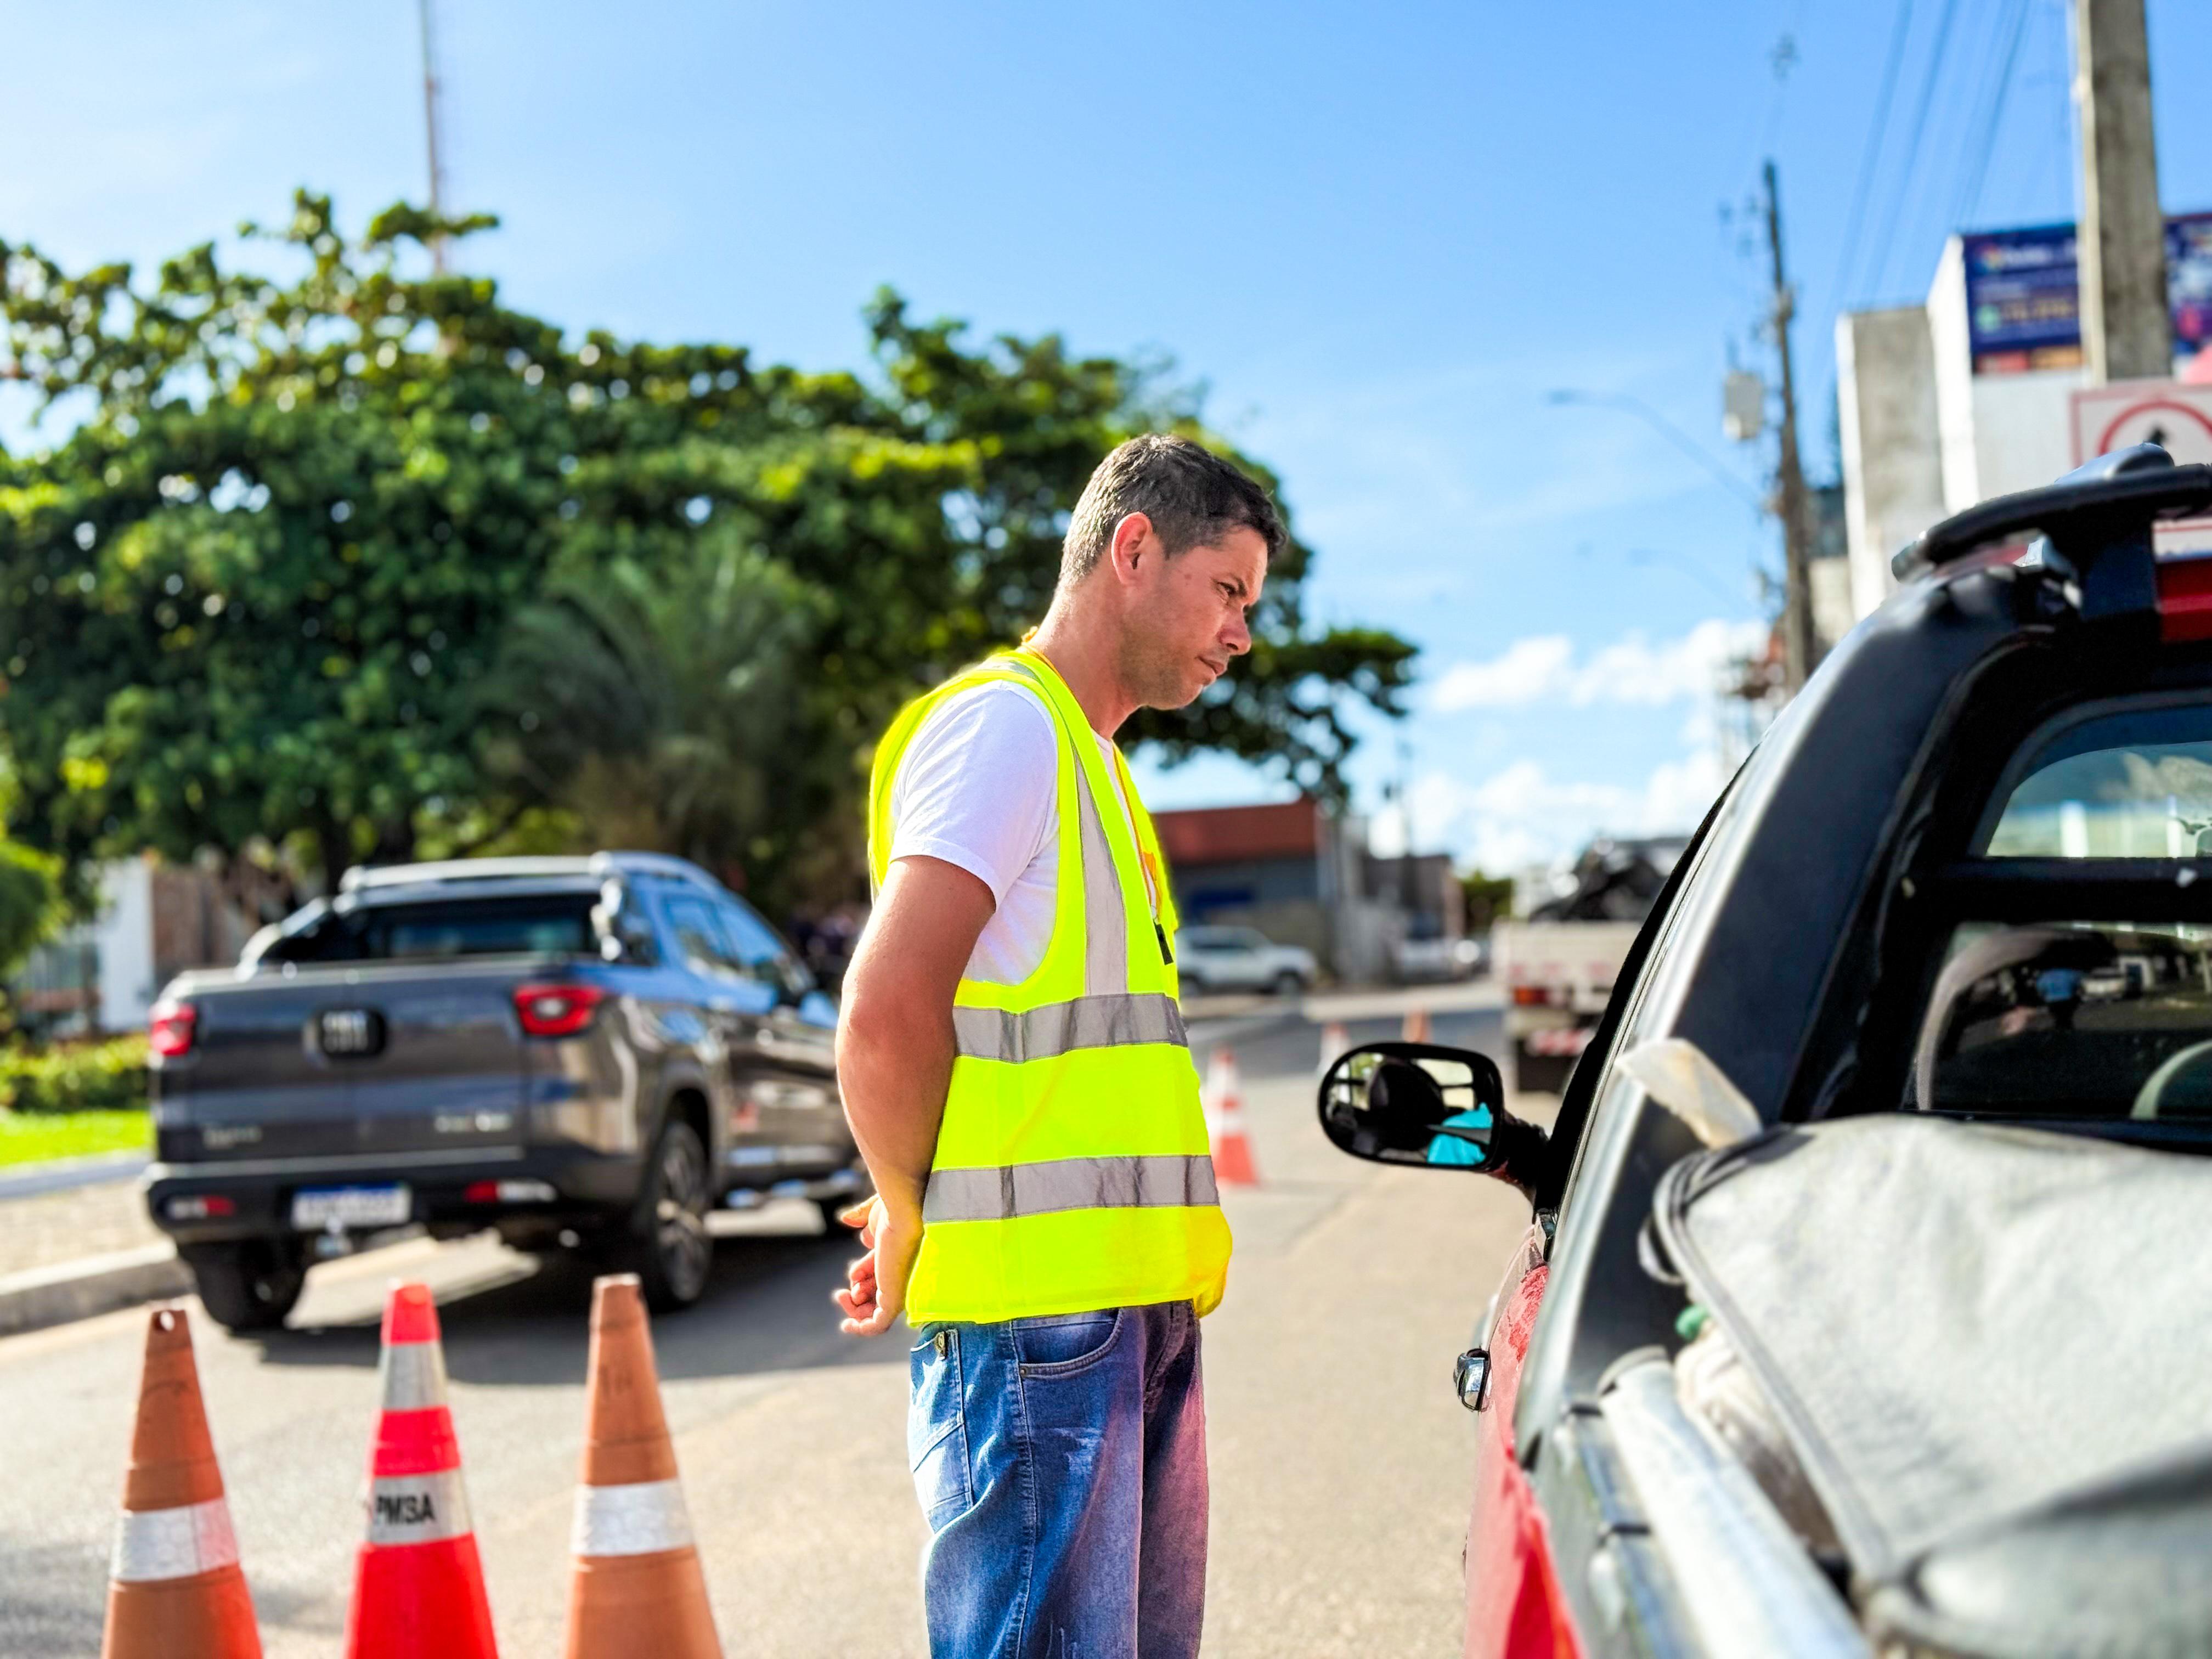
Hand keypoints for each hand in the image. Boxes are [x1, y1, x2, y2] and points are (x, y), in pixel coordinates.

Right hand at [832, 1194, 921, 1336]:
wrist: (903, 1213)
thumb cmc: (894, 1209)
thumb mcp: (875, 1214)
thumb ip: (861, 1217)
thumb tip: (846, 1219)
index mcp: (899, 1258)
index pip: (880, 1277)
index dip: (862, 1279)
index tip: (852, 1277)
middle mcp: (901, 1277)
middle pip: (878, 1297)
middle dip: (856, 1298)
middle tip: (841, 1294)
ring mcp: (897, 1290)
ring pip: (875, 1313)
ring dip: (854, 1310)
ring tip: (843, 1296)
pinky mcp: (892, 1300)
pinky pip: (877, 1326)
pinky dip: (861, 1329)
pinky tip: (848, 1325)